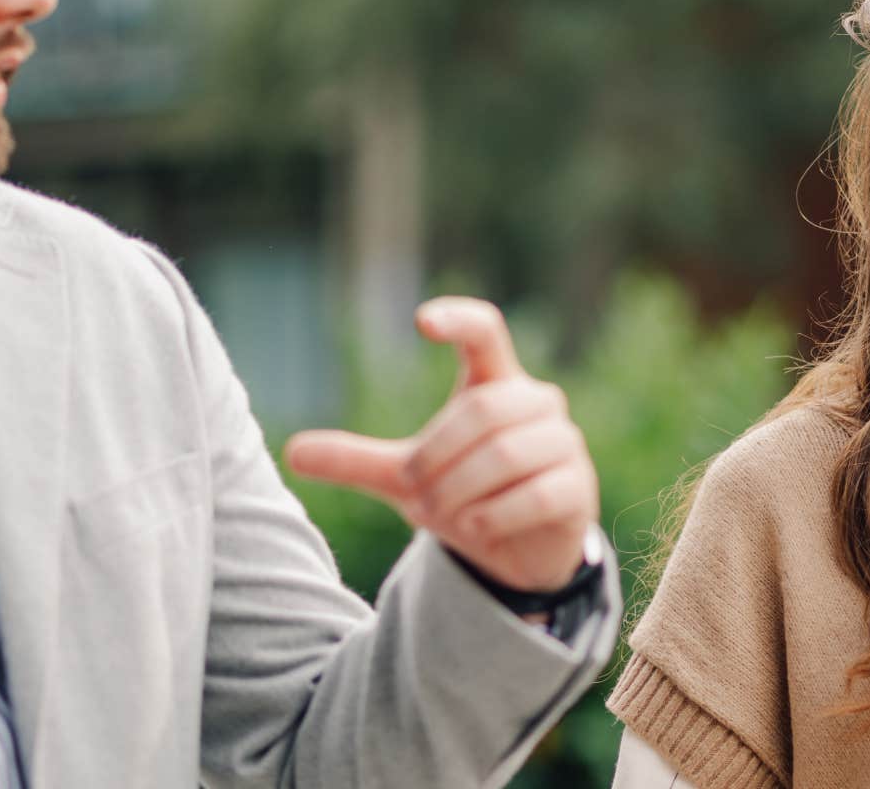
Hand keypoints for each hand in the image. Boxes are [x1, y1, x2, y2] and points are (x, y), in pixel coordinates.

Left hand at [284, 296, 598, 593]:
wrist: (516, 550)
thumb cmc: (463, 494)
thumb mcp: (405, 478)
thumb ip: (357, 461)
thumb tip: (292, 451)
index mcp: (493, 383)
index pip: (485, 331)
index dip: (458, 320)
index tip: (422, 322)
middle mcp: (535, 403)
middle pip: (482, 409)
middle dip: (439, 456)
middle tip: (417, 493)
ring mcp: (563, 443)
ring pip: (507, 453)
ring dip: (462, 490)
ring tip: (446, 514)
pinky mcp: (578, 487)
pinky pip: (536, 494)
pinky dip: (494, 515)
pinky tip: (474, 527)